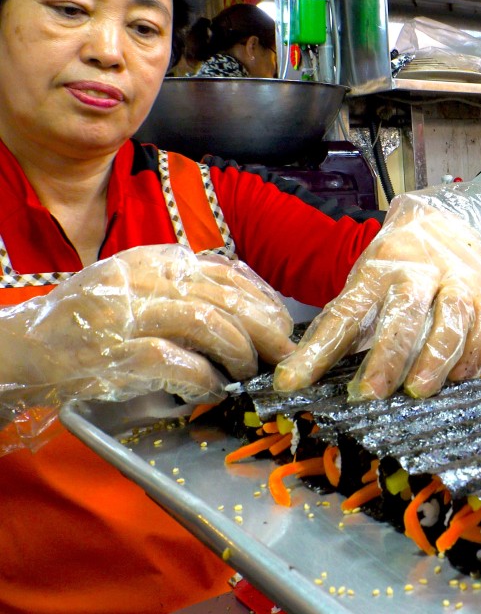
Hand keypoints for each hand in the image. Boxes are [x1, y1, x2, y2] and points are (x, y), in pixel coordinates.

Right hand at [0, 244, 294, 409]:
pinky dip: (205, 379)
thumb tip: (252, 311)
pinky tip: (213, 390)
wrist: (23, 346)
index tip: (283, 327)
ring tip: (245, 373)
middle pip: (227, 299)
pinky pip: (179, 363)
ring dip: (238, 354)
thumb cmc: (91, 320)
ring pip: (209, 324)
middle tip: (283, 356)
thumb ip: (188, 289)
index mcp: (156, 260)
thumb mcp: (139, 286)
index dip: (265, 302)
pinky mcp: (116, 353)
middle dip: (266, 331)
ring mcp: (128, 315)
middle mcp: (145, 280)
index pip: (228, 274)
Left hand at [274, 194, 480, 399]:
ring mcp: (459, 279)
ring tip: (418, 390)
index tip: (291, 382)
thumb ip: (346, 321)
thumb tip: (305, 373)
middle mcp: (420, 270)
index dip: (318, 350)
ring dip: (434, 358)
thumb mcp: (368, 280)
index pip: (344, 313)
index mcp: (379, 268)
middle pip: (404, 314)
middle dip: (387, 355)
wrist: (455, 220)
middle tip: (371, 394)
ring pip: (450, 320)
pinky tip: (457, 378)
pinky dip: (472, 354)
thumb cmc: (402, 263)